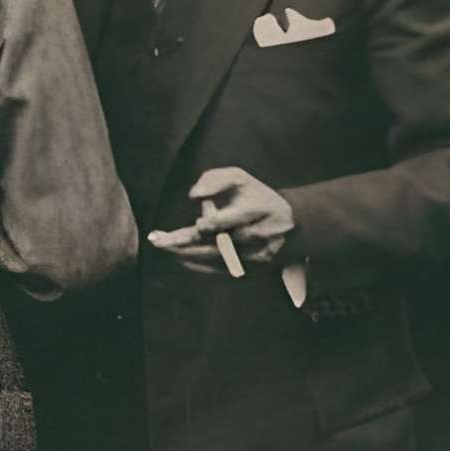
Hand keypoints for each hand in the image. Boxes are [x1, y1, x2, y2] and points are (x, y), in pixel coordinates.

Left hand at [147, 166, 296, 274]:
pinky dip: (197, 263)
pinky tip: (180, 257)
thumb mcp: (241, 179)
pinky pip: (218, 270)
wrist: (291, 226)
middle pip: (216, 243)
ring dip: (186, 253)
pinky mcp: (249, 272)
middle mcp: (256, 237)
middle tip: (158, 240)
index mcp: (257, 210)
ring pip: (214, 259)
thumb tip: (193, 196)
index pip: (230, 220)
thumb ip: (214, 179)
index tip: (196, 223)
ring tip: (163, 245)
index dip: (213, 223)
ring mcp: (253, 258)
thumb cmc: (257, 197)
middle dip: (185, 242)